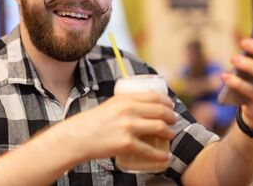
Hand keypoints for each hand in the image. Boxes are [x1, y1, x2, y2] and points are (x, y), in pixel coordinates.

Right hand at [60, 91, 176, 162]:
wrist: (78, 137)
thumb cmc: (92, 122)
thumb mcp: (110, 105)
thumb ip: (125, 104)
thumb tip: (143, 108)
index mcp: (125, 99)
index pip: (154, 96)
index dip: (167, 102)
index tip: (171, 106)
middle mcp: (128, 110)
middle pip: (160, 111)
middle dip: (171, 117)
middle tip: (173, 121)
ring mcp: (128, 127)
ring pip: (159, 127)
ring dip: (169, 133)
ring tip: (170, 136)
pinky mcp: (126, 144)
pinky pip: (150, 150)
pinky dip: (160, 155)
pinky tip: (165, 156)